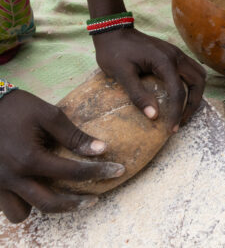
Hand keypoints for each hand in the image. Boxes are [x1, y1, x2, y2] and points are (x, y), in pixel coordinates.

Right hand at [0, 90, 124, 222]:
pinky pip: (9, 207)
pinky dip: (23, 204)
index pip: (73, 172)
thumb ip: (74, 135)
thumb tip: (102, 149)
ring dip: (44, 208)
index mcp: (30, 158)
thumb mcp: (49, 115)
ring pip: (24, 212)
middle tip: (96, 198)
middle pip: (50, 203)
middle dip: (76, 204)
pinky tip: (37, 190)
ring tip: (64, 198)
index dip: (99, 172)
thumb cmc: (17, 107)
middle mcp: (13, 177)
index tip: (118, 170)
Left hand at [93, 28, 205, 132]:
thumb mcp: (122, 74)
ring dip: (196, 93)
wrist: (113, 30)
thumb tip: (154, 116)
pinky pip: (192, 70)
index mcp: (164, 61)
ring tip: (185, 109)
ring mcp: (177, 53)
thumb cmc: (114, 52)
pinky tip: (182, 94)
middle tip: (182, 120)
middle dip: (193, 103)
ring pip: (199, 74)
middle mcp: (176, 56)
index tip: (171, 129)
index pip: (178, 91)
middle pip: (198, 82)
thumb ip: (138, 95)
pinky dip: (192, 84)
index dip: (176, 112)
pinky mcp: (174, 54)